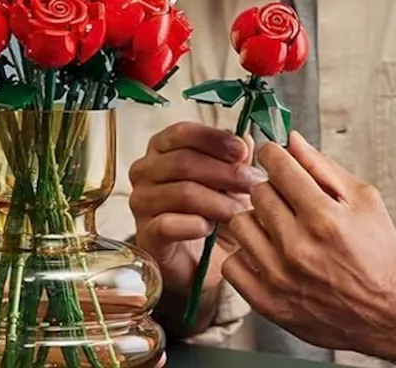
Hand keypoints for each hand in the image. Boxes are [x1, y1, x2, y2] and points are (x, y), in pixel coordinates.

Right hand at [128, 122, 264, 311]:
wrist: (199, 262)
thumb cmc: (211, 214)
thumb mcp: (229, 183)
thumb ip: (236, 160)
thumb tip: (247, 140)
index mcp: (162, 149)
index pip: (182, 133)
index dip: (214, 139)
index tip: (242, 151)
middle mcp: (145, 171)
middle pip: (184, 161)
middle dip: (225, 172)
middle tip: (254, 184)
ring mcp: (141, 202)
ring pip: (182, 192)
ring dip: (218, 202)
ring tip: (240, 213)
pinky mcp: (145, 233)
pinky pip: (169, 224)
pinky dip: (195, 226)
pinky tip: (210, 229)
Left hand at [222, 130, 395, 356]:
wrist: (392, 315)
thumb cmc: (381, 254)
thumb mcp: (365, 201)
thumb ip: (323, 167)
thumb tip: (290, 139)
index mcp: (324, 217)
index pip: (277, 165)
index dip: (275, 155)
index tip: (277, 159)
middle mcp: (298, 247)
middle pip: (257, 192)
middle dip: (271, 189)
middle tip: (288, 201)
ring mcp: (280, 277)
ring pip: (240, 224)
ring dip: (257, 222)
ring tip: (278, 230)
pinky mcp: (269, 303)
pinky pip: (232, 264)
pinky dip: (246, 258)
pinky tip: (268, 256)